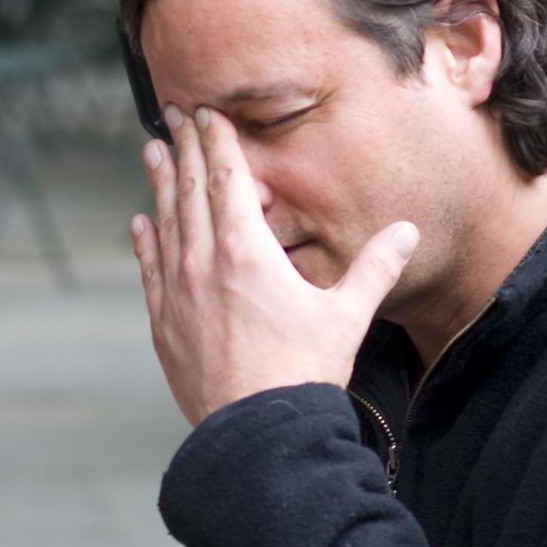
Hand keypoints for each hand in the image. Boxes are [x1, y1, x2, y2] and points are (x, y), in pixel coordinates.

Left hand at [132, 106, 417, 425]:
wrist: (256, 432)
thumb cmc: (303, 373)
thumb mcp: (347, 315)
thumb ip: (375, 267)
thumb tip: (406, 231)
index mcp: (247, 252)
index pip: (227, 181)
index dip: (217, 143)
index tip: (206, 114)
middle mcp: (204, 264)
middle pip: (191, 193)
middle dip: (185, 151)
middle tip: (174, 117)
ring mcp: (178, 294)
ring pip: (165, 224)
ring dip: (160, 185)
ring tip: (152, 152)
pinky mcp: (164, 324)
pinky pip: (150, 269)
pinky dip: (146, 242)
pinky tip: (141, 225)